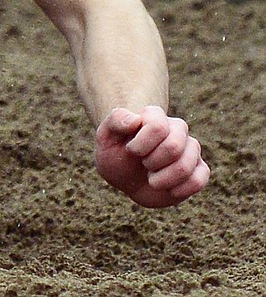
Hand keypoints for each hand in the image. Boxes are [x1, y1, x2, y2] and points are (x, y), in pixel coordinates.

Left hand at [94, 106, 209, 207]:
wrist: (126, 178)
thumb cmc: (115, 154)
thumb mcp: (106, 137)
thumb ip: (116, 121)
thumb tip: (134, 120)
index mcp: (155, 116)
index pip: (157, 127)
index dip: (140, 145)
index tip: (130, 150)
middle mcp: (177, 129)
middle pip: (173, 147)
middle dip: (151, 162)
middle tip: (143, 164)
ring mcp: (191, 149)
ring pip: (185, 167)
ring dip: (161, 179)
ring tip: (152, 177)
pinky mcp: (200, 170)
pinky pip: (198, 181)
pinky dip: (177, 190)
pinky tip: (166, 188)